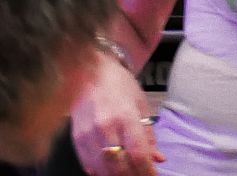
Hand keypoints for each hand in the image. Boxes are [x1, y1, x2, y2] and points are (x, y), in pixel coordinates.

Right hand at [72, 50, 158, 170]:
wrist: (91, 73)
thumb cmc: (120, 86)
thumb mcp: (141, 104)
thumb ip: (148, 133)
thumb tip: (158, 158)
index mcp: (125, 117)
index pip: (138, 153)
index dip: (147, 171)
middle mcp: (105, 128)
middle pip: (119, 166)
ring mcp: (87, 136)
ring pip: (103, 170)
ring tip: (130, 174)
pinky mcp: (76, 140)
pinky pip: (89, 166)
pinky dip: (101, 173)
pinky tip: (111, 171)